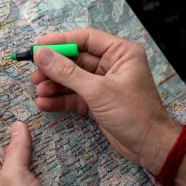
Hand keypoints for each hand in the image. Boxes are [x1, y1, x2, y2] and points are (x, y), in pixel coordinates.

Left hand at [0, 123, 59, 185]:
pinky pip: (35, 172)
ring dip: (32, 145)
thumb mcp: (16, 177)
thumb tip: (16, 127)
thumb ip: (16, 150)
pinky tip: (55, 153)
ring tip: (44, 126)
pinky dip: (43, 161)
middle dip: (15, 127)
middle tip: (28, 109)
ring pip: (21, 158)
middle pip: (3, 145)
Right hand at [31, 28, 181, 172]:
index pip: (86, 39)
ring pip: (73, 79)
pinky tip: (44, 104)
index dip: (60, 41)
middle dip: (54, 67)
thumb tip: (41, 55)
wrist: (150, 146)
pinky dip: (61, 100)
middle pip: (76, 60)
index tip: (38, 46)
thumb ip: (67, 73)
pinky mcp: (99, 102)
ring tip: (38, 91)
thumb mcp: (98, 91)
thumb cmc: (134, 113)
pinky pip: (75, 96)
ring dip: (55, 85)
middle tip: (34, 74)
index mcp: (121, 53)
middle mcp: (113, 65)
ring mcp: (105, 85)